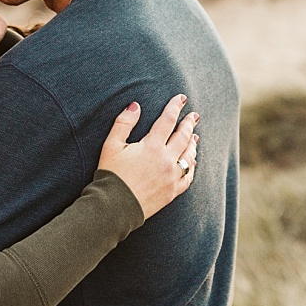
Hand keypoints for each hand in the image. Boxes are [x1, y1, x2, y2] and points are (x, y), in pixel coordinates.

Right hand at [97, 94, 199, 220]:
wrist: (115, 207)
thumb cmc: (111, 175)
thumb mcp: (111, 145)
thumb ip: (123, 123)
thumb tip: (135, 105)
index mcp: (152, 146)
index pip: (167, 121)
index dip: (174, 107)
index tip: (181, 98)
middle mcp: (167, 160)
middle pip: (183, 137)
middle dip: (189, 124)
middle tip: (194, 115)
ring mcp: (172, 177)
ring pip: (189, 156)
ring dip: (192, 144)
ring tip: (194, 136)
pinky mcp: (173, 192)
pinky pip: (188, 177)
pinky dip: (192, 167)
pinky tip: (193, 163)